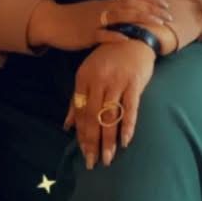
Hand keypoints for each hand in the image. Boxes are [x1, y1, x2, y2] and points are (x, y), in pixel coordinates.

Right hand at [29, 0, 172, 50]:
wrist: (51, 22)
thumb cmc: (74, 19)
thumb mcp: (95, 11)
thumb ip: (111, 12)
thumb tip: (129, 13)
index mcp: (106, 3)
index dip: (150, 0)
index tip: (166, 6)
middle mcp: (103, 9)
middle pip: (132, 5)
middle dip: (152, 10)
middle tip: (169, 17)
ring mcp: (95, 21)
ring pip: (121, 16)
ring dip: (140, 19)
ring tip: (156, 25)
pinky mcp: (86, 34)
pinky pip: (101, 34)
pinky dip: (114, 35)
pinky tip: (127, 38)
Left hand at [62, 39, 156, 168]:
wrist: (132, 37)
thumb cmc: (108, 58)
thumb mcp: (88, 74)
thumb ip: (77, 100)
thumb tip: (67, 126)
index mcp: (84, 79)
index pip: (80, 111)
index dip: (81, 134)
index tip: (83, 152)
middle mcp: (98, 81)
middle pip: (93, 117)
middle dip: (92, 142)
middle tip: (92, 162)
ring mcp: (116, 82)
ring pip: (110, 115)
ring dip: (108, 139)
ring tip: (107, 158)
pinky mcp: (134, 83)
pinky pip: (130, 108)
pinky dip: (127, 125)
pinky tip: (125, 141)